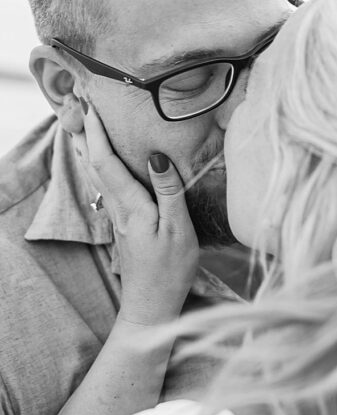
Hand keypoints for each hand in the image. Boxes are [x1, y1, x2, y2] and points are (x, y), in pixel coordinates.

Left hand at [74, 103, 198, 322]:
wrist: (151, 307)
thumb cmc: (170, 271)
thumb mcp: (178, 231)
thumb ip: (168, 192)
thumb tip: (156, 156)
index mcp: (131, 206)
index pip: (107, 161)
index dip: (98, 133)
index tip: (93, 106)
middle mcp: (118, 209)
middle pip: (95, 165)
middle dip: (86, 134)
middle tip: (80, 106)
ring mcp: (119, 218)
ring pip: (98, 176)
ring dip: (89, 149)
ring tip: (84, 127)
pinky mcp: (124, 225)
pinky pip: (106, 187)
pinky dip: (100, 167)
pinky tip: (104, 164)